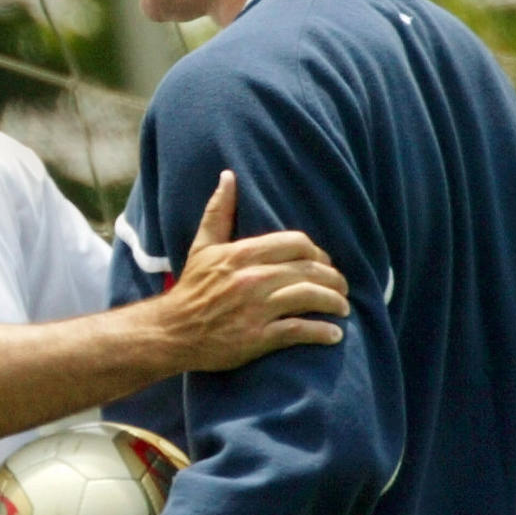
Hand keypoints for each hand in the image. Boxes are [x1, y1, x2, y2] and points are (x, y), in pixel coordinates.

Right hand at [161, 170, 350, 370]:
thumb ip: (219, 211)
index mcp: (242, 254)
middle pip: (309, 270)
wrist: (173, 332)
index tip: (323, 263)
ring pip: (310, 297)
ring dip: (334, 302)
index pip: (297, 243)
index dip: (317, 252)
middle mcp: (252, 279)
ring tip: (342, 308)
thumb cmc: (192, 289)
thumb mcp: (202, 246)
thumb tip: (228, 176)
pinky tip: (333, 334)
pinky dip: (322, 332)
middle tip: (341, 287)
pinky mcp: (257, 338)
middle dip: (333, 279)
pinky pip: (300, 331)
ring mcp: (256, 309)